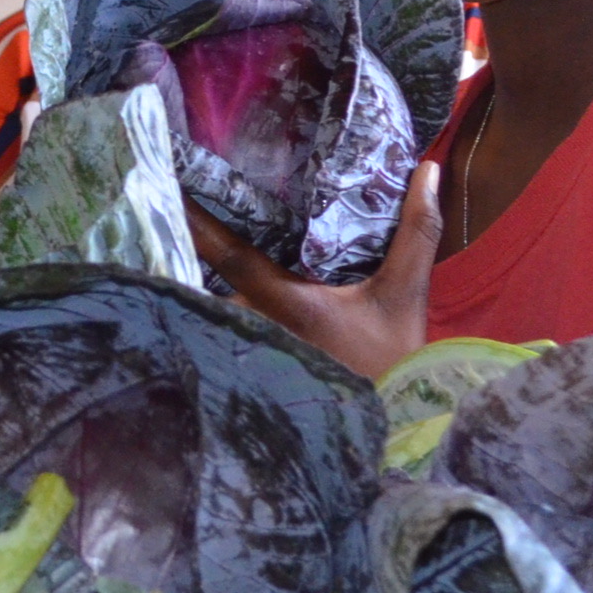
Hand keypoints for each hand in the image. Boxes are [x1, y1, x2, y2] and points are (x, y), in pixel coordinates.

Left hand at [187, 162, 443, 379]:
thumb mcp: (404, 293)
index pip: (232, 257)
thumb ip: (416, 231)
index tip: (164, 190)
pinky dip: (214, 307)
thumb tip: (428, 170)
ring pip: (213, 308)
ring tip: (177, 237)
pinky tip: (203, 287)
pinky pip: (220, 331)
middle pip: (210, 282)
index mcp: (289, 306)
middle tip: (166, 199)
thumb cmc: (393, 358)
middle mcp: (257, 329)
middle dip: (190, 249)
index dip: (198, 224)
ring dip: (201, 280)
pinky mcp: (247, 371)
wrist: (394, 422)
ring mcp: (247, 354)